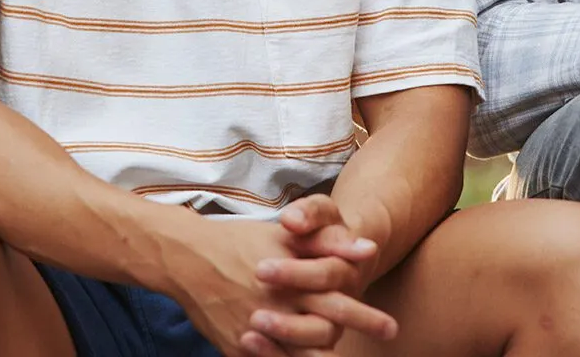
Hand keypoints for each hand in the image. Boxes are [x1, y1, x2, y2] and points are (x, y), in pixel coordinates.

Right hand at [160, 216, 386, 356]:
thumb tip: (369, 249)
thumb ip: (328, 242)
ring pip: (298, 356)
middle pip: (321, 333)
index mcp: (289, 278)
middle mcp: (274, 307)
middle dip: (351, 338)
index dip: (365, 316)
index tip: (392, 327)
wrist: (187, 257)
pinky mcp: (237, 348)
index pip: (336, 301)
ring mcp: (255, 331)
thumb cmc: (240, 241)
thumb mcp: (284, 235)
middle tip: (381, 339)